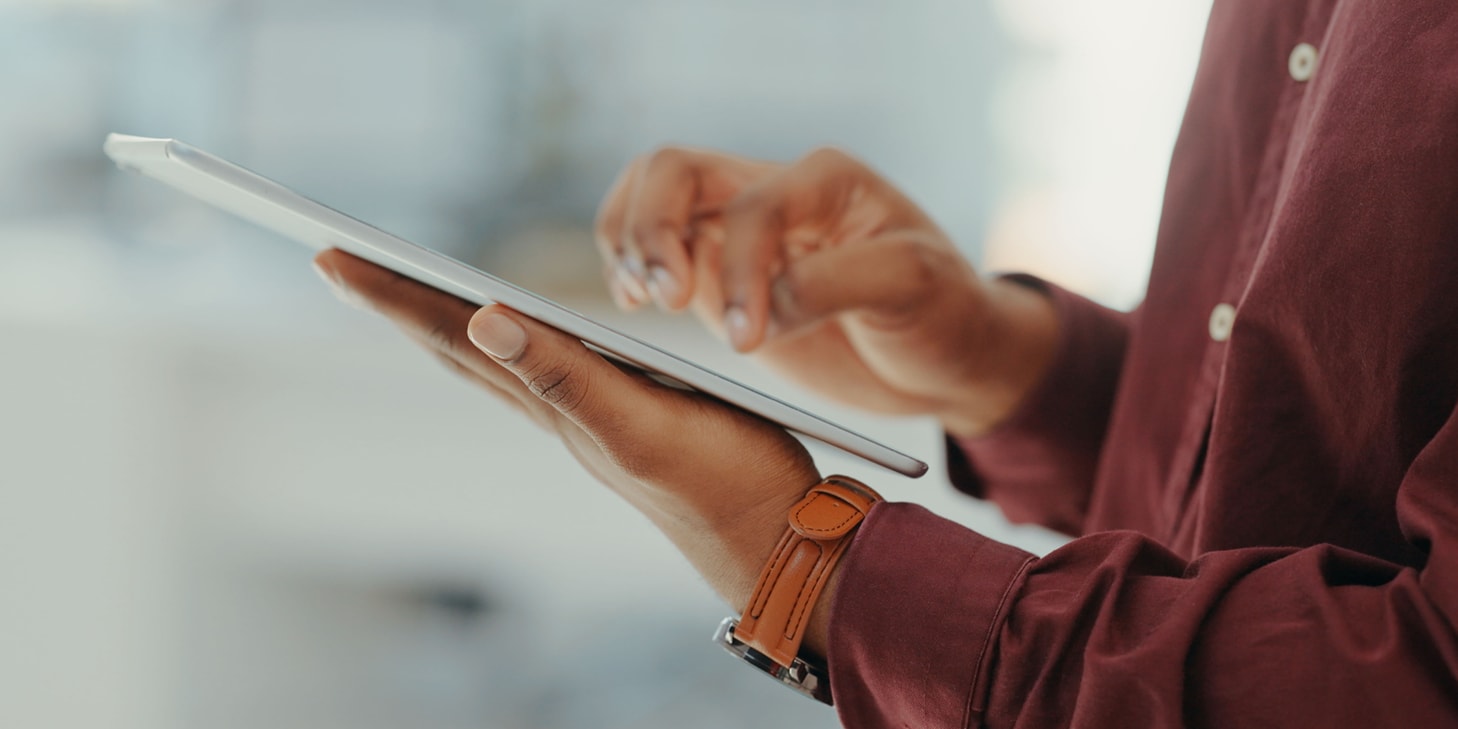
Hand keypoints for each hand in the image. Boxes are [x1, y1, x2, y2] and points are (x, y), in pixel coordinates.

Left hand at [312, 250, 839, 652]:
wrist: (781, 544)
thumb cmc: (726, 485)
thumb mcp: (644, 426)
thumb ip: (568, 377)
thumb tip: (482, 321)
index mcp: (557, 404)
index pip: (456, 339)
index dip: (394, 298)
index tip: (332, 259)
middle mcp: (561, 412)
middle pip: (461, 348)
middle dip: (399, 303)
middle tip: (339, 264)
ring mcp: (590, 420)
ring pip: (498, 362)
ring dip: (445, 323)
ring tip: (405, 294)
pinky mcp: (627, 422)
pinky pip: (544, 373)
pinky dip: (511, 343)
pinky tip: (516, 340)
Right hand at [595, 147, 1058, 435]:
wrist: (945, 352)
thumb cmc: (942, 311)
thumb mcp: (914, 287)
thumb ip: (839, 283)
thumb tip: (767, 304)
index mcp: (825, 180)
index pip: (754, 205)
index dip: (742, 268)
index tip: (749, 339)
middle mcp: (773, 190)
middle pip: (675, 171)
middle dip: (653, 231)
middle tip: (663, 300)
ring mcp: (737, 230)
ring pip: (649, 196)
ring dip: (627, 241)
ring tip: (636, 299)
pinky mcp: (718, 273)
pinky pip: (650, 248)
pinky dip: (626, 265)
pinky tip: (633, 304)